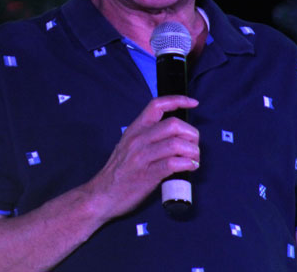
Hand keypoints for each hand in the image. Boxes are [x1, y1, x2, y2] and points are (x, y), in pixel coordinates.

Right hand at [82, 95, 199, 220]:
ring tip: (194, 160)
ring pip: (176, 144)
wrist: (101, 195)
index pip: (157, 106)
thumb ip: (147, 137)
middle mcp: (138, 139)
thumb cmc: (117, 172)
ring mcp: (142, 157)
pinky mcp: (147, 175)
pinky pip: (173, 163)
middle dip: (191, 134)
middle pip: (173, 124)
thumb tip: (175, 135)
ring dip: (193, 151)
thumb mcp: (128, 145)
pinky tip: (189, 167)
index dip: (178, 100)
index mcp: (134, 129)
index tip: (193, 103)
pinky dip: (187, 164)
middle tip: (194, 146)